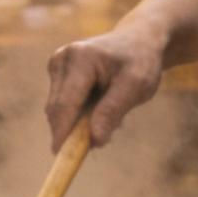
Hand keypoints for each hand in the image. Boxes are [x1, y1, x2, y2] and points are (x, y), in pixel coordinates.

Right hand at [46, 14, 166, 148]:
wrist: (138, 39)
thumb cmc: (140, 61)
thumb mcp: (136, 85)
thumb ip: (113, 111)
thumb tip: (94, 140)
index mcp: (80, 58)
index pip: (65, 104)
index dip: (62, 133)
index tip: (61, 157)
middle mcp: (62, 59)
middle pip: (58, 109)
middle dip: (74, 131)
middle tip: (103, 141)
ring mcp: (56, 64)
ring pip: (58, 110)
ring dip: (79, 122)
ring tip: (112, 114)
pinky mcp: (57, 72)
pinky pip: (63, 104)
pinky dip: (79, 114)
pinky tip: (102, 106)